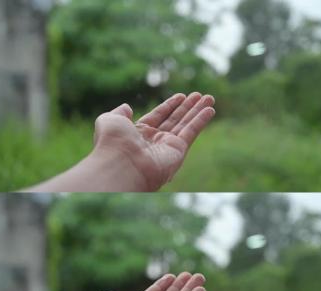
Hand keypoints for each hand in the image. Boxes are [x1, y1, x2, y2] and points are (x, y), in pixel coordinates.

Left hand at [93, 93, 215, 189]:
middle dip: (188, 107)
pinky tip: (210, 110)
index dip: (170, 105)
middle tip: (200, 96)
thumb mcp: (110, 120)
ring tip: (209, 98)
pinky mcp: (178, 151)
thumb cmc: (113, 143)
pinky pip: (191, 132)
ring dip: (198, 111)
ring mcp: (167, 146)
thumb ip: (119, 112)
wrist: (122, 164)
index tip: (181, 96)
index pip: (158, 116)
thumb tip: (127, 106)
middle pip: (175, 119)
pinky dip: (201, 120)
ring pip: (186, 124)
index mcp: (139, 133)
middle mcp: (155, 140)